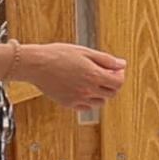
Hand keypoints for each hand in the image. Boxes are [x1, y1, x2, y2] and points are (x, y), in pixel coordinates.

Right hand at [11, 41, 125, 112]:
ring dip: (101, 93)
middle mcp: (88, 90)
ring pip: (100, 102)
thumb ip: (106, 60)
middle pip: (111, 93)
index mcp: (94, 76)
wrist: (36, 64)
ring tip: (93, 81)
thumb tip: (122, 65)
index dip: (120, 75)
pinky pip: (86, 107)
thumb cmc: (58, 54)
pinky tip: (83, 89)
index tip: (116, 70)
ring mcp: (78, 99)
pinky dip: (89, 100)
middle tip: (106, 74)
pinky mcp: (68, 104)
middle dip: (112, 84)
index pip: (118, 83)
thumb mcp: (85, 52)